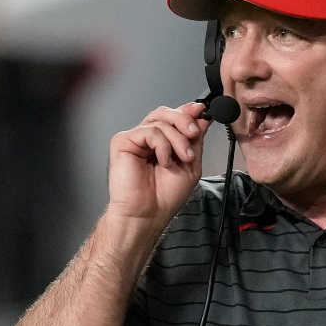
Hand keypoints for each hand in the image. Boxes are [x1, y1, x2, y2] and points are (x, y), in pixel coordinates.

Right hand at [106, 103, 212, 228]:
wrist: (148, 213)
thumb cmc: (165, 196)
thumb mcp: (191, 165)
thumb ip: (195, 141)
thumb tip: (202, 118)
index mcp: (164, 142)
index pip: (174, 117)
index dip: (188, 111)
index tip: (202, 111)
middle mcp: (149, 138)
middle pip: (166, 113)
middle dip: (185, 120)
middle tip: (194, 134)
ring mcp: (136, 139)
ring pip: (160, 120)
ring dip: (178, 139)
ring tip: (183, 158)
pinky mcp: (123, 142)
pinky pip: (149, 131)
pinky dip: (162, 146)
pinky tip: (164, 161)